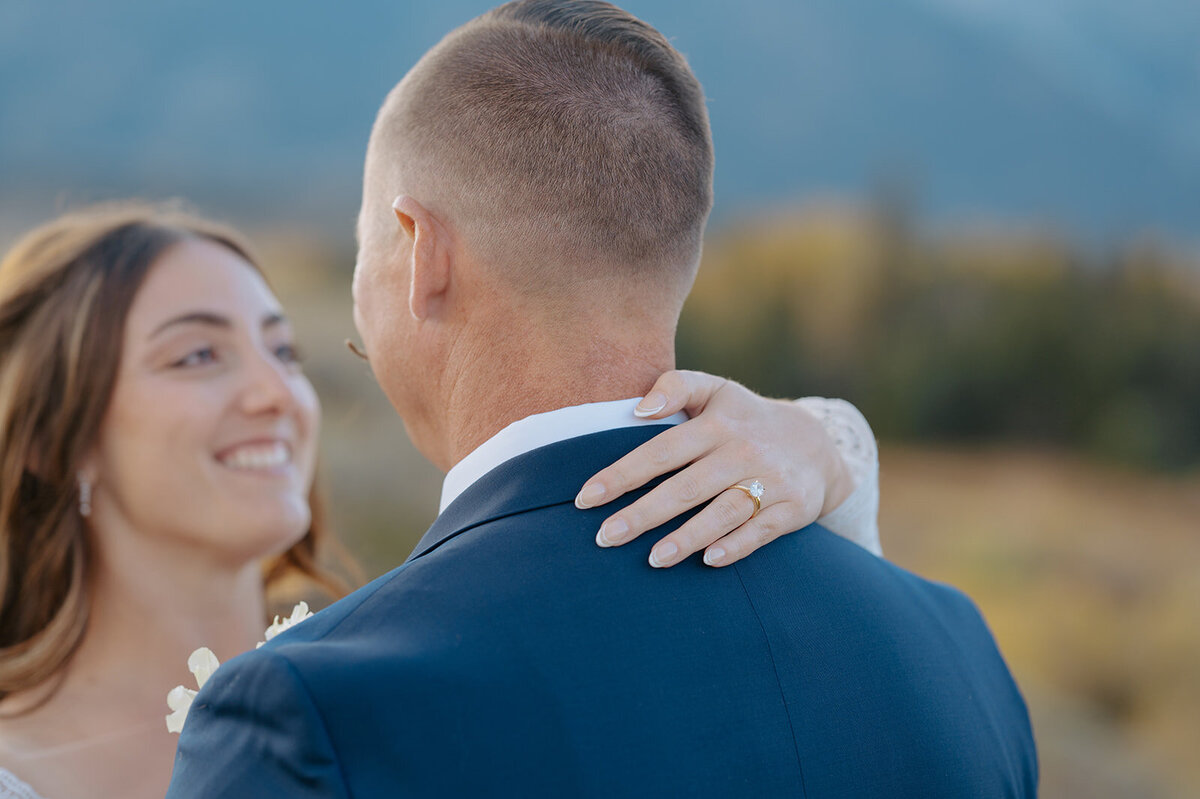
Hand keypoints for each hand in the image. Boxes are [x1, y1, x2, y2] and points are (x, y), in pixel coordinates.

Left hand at [575, 370, 855, 567]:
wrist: (817, 444)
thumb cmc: (744, 418)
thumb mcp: (715, 389)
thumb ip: (675, 386)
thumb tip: (637, 409)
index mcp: (717, 422)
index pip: (662, 450)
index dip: (623, 473)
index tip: (586, 497)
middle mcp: (743, 450)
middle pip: (687, 487)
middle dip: (644, 514)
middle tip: (605, 538)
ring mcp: (771, 480)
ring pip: (724, 511)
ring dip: (687, 537)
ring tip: (653, 559)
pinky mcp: (793, 508)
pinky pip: (762, 530)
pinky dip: (737, 545)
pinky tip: (708, 561)